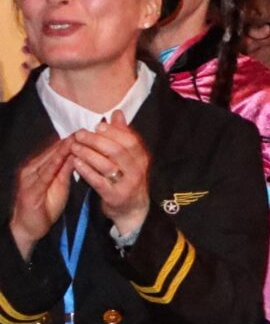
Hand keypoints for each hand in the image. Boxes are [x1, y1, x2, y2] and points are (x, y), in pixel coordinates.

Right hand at [9, 136, 74, 259]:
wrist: (29, 227)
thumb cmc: (46, 205)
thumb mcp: (59, 185)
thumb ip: (66, 170)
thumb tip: (79, 155)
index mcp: (39, 167)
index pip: (56, 151)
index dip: (71, 141)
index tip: (87, 132)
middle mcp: (32, 170)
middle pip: (52, 153)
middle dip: (68, 142)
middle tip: (84, 130)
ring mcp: (29, 179)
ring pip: (48, 161)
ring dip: (61, 150)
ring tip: (75, 139)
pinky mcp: (30, 190)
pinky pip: (44, 176)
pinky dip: (54, 166)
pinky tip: (63, 159)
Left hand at [66, 113, 150, 235]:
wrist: (132, 209)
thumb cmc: (127, 178)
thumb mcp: (129, 157)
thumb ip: (123, 135)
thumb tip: (117, 113)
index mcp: (141, 158)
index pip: (130, 140)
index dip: (113, 132)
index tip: (97, 126)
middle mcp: (137, 171)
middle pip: (117, 151)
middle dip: (96, 141)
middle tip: (80, 134)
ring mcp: (127, 184)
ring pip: (106, 165)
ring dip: (88, 154)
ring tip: (74, 147)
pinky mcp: (115, 196)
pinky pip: (98, 181)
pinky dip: (86, 171)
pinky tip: (76, 163)